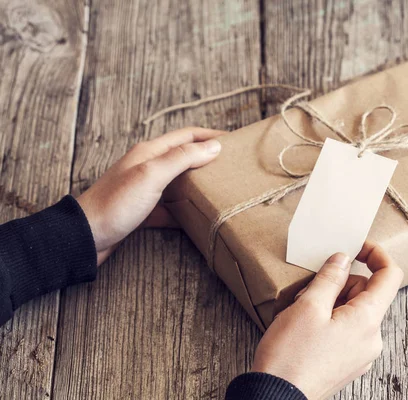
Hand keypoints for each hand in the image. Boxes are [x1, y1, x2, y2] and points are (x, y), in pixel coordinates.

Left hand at [77, 127, 223, 264]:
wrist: (85, 237)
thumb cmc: (115, 203)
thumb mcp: (152, 175)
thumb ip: (182, 158)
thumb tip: (213, 146)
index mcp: (150, 152)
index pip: (187, 136)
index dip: (211, 136)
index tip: (235, 142)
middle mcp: (147, 166)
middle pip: (183, 157)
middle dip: (207, 159)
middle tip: (231, 167)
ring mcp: (144, 189)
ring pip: (178, 183)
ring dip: (197, 186)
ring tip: (219, 191)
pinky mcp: (141, 211)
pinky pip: (169, 208)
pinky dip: (183, 212)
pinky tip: (196, 220)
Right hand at [252, 241, 402, 399]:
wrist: (277, 398)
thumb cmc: (290, 354)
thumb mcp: (308, 306)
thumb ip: (331, 277)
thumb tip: (344, 259)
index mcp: (368, 320)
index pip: (390, 276)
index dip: (376, 254)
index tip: (356, 247)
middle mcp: (372, 338)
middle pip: (368, 293)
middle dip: (342, 284)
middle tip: (310, 291)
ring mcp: (361, 354)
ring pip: (355, 311)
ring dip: (333, 302)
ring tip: (303, 313)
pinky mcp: (348, 363)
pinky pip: (348, 330)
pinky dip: (331, 320)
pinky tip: (307, 328)